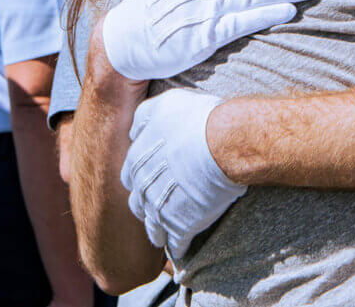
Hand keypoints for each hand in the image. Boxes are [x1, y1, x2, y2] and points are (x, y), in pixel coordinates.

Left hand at [121, 89, 245, 257]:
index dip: (142, 178)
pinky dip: (178, 247)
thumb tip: (135, 128)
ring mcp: (161, 209)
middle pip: (138, 203)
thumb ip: (144, 116)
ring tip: (166, 233)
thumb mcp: (164, 105)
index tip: (152, 179)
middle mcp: (144, 187)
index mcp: (137, 160)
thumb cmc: (197, 118)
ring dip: (158, 231)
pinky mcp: (182, 226)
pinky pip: (176, 244)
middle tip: (160, 205)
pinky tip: (182, 249)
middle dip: (146, 205)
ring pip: (153, 227)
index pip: (131, 175)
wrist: (223, 142)